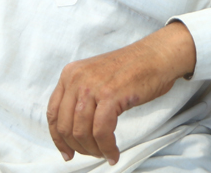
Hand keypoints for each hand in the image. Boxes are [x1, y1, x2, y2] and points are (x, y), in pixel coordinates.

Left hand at [46, 21, 196, 164]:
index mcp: (70, 74)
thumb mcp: (96, 77)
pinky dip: (107, 147)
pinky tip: (113, 153)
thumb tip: (74, 131)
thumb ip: (81, 96)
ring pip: (82, 132)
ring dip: (93, 149)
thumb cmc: (132, 69)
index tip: (67, 152)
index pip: (53, 113)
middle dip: (78, 147)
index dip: (58, 138)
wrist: (157, 55)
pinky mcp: (110, 95)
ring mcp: (92, 86)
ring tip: (105, 153)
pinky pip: (101, 132)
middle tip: (92, 154)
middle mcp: (77, 78)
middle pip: (66, 126)